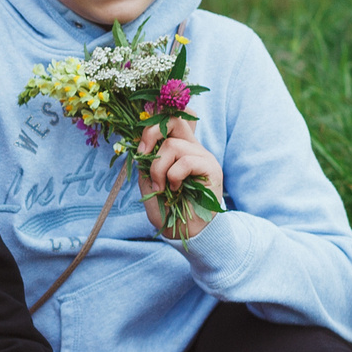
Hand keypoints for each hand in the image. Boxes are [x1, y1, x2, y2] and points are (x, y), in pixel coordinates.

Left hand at [135, 118, 223, 240]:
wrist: (182, 231)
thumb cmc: (166, 208)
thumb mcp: (149, 181)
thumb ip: (146, 161)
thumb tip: (141, 144)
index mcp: (178, 148)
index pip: (170, 120)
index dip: (152, 125)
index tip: (140, 148)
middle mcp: (192, 147)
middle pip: (174, 120)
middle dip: (152, 133)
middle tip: (143, 154)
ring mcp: (203, 156)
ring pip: (173, 146)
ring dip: (159, 169)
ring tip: (162, 188)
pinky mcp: (211, 168)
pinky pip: (186, 161)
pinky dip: (174, 176)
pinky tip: (176, 189)